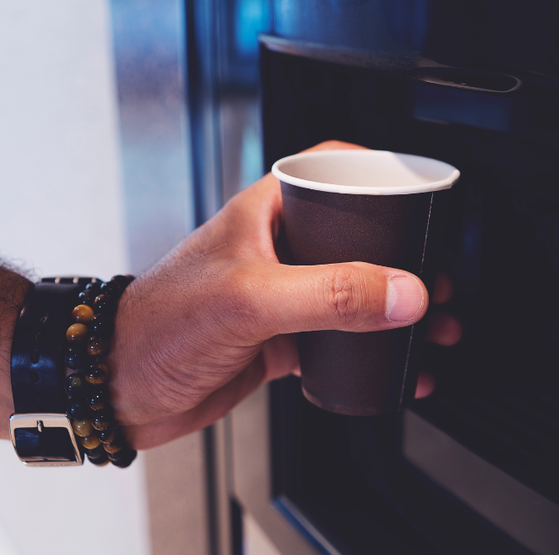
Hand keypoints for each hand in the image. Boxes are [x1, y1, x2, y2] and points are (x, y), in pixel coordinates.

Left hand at [110, 141, 460, 448]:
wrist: (115, 389)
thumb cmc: (157, 326)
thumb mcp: (251, 300)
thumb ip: (330, 294)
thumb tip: (403, 291)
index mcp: (266, 212)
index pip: (334, 169)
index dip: (383, 174)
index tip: (427, 195)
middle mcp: (276, 248)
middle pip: (357, 237)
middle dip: (407, 258)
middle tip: (442, 278)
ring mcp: (278, 296)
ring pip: (353, 293)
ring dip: (396, 310)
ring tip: (435, 328)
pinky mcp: (277, 340)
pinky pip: (339, 341)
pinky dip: (373, 353)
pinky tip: (396, 368)